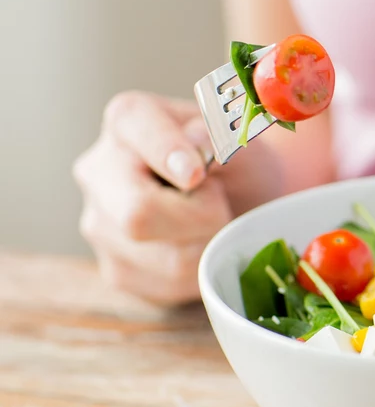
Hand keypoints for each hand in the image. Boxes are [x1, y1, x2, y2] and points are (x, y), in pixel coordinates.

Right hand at [74, 91, 283, 304]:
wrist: (243, 203)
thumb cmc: (240, 166)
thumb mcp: (242, 142)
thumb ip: (220, 137)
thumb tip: (197, 142)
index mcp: (128, 121)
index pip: (135, 130)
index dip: (166, 152)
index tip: (196, 173)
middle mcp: (99, 171)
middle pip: (138, 213)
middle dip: (200, 217)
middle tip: (221, 205)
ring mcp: (100, 225)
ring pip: (166, 258)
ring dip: (209, 245)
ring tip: (213, 223)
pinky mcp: (117, 270)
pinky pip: (170, 285)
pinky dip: (202, 271)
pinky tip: (203, 246)